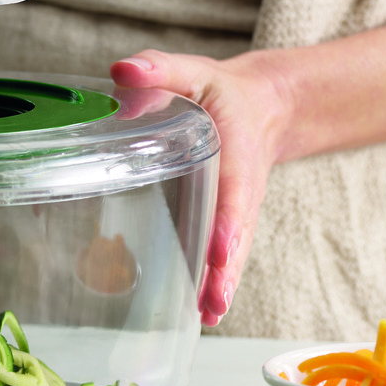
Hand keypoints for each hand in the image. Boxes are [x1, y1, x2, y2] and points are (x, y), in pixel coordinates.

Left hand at [110, 51, 289, 326]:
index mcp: (234, 151)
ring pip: (233, 254)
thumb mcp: (191, 72)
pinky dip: (217, 285)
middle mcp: (240, 190)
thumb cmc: (218, 90)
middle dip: (226, 270)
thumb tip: (123, 70)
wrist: (262, 107)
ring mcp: (237, 212)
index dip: (228, 221)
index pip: (234, 191)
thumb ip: (159, 68)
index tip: (220, 248)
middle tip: (214, 302)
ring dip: (222, 286)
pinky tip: (202, 315)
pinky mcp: (227, 224)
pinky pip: (225, 257)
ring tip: (209, 317)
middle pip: (237, 235)